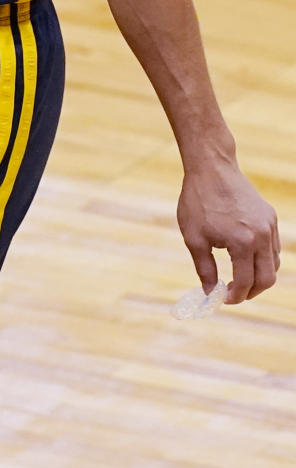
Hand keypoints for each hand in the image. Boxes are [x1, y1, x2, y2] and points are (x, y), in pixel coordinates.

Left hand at [177, 154, 279, 303]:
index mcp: (243, 242)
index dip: (234, 296)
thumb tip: (210, 293)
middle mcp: (262, 235)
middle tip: (233, 295)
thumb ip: (205, 269)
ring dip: (259, 277)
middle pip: (267, 278)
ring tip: (239, 280)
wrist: (212, 168)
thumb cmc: (198, 201)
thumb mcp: (194, 238)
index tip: (222, 299)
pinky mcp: (270, 217)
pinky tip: (245, 260)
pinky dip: (263, 260)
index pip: (245, 282)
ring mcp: (269, 225)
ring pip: (273, 264)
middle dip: (251, 292)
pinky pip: (273, 247)